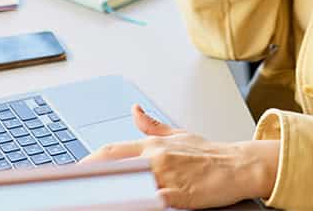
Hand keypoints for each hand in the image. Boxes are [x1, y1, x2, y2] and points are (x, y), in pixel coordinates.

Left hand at [79, 104, 278, 208]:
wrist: (239, 165)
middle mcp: (156, 159)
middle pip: (112, 168)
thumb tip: (134, 110)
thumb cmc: (211, 153)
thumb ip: (152, 126)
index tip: (74, 171)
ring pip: (128, 185)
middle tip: (73, 189)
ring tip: (93, 198)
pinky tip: (130, 204)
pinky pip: (152, 201)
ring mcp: (166, 177)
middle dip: (91, 178)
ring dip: (112, 191)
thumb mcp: (179, 134)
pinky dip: (140, 203)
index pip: (111, 152)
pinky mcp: (178, 196)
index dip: (88, 162)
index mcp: (153, 145)